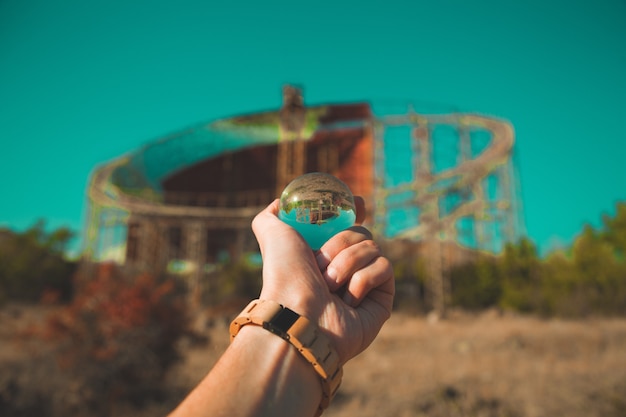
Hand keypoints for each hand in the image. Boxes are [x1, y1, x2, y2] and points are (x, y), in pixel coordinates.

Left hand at [251, 198, 394, 363]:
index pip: (351, 223)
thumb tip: (280, 203)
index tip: (356, 205)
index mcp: (323, 252)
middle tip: (320, 265)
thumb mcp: (272, 234)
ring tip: (329, 287)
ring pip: (374, 247)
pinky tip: (347, 301)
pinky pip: (384, 268)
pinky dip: (363, 279)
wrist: (297, 314)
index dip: (355, 212)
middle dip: (340, 244)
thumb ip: (270, 216)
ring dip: (347, 263)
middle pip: (362, 232)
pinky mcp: (382, 300)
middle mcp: (344, 268)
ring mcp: (364, 284)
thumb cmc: (284, 275)